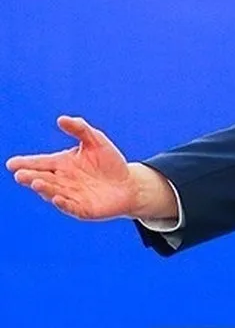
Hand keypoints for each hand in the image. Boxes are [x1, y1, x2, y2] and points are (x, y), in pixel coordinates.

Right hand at [6, 115, 169, 221]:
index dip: (25, 163)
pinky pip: (70, 206)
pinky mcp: (82, 209)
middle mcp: (62, 181)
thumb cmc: (109, 162)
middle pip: (42, 178)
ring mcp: (70, 196)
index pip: (40, 163)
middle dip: (30, 176)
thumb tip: (61, 119)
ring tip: (36, 182)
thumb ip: (80, 129)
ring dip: (45, 188)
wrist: (129, 184)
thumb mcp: (96, 141)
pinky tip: (58, 198)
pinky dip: (63, 203)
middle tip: (20, 174)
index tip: (12, 163)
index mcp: (61, 164)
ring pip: (53, 192)